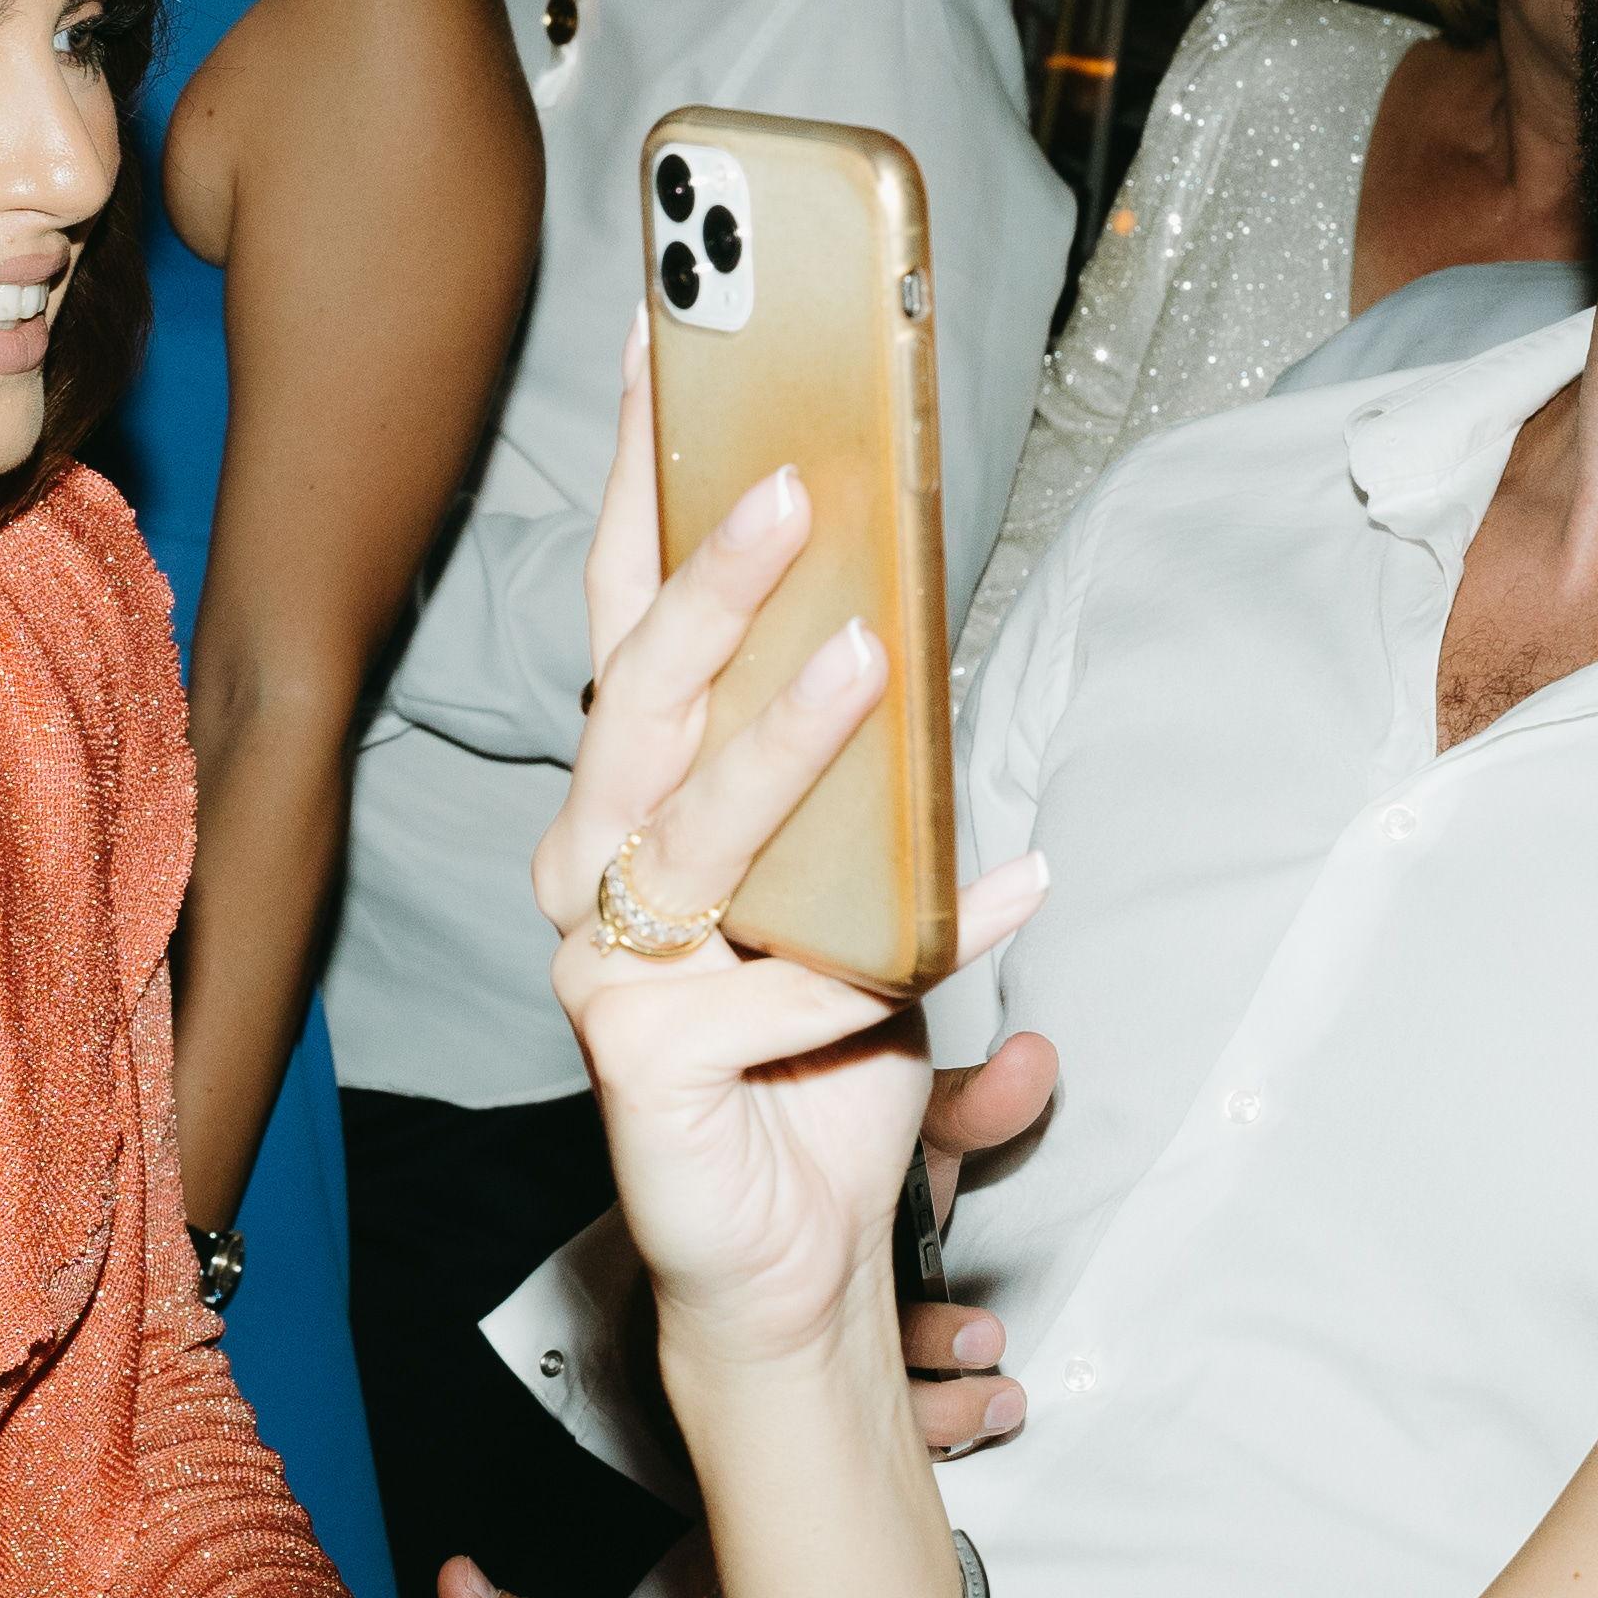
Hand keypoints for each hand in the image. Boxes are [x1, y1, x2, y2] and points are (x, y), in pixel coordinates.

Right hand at [531, 309, 1048, 1400]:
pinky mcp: (639, 1058)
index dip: (638, 476)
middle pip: (637, 691)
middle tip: (795, 482)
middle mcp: (594, 863)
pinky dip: (887, 958)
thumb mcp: (862, 881)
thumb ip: (869, 770)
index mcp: (632, 795)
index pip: (625, 606)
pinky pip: (778, 984)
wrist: (792, 1259)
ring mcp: (604, 961)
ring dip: (787, 736)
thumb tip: (910, 618)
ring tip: (872, 655)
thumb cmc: (818, 1057)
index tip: (665, 339)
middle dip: (714, 578)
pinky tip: (1003, 908)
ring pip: (691, 823)